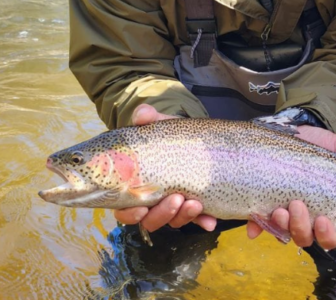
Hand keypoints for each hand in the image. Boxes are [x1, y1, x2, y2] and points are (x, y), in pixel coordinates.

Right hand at [113, 104, 216, 231]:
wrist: (190, 138)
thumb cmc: (165, 135)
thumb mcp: (157, 125)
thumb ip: (148, 118)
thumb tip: (142, 114)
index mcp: (135, 186)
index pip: (124, 209)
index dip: (129, 214)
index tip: (141, 209)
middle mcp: (152, 201)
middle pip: (150, 220)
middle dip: (162, 214)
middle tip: (176, 199)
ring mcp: (173, 206)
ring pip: (173, 221)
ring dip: (183, 217)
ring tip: (195, 204)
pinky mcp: (192, 207)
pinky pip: (197, 220)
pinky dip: (203, 221)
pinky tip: (210, 220)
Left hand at [246, 124, 335, 248]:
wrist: (297, 133)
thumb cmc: (321, 146)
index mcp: (328, 211)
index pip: (330, 236)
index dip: (327, 235)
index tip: (323, 220)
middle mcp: (306, 218)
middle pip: (304, 237)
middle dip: (300, 227)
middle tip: (297, 205)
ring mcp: (286, 213)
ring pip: (283, 232)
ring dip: (280, 226)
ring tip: (279, 210)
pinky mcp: (266, 205)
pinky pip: (259, 223)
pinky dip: (256, 227)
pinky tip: (253, 226)